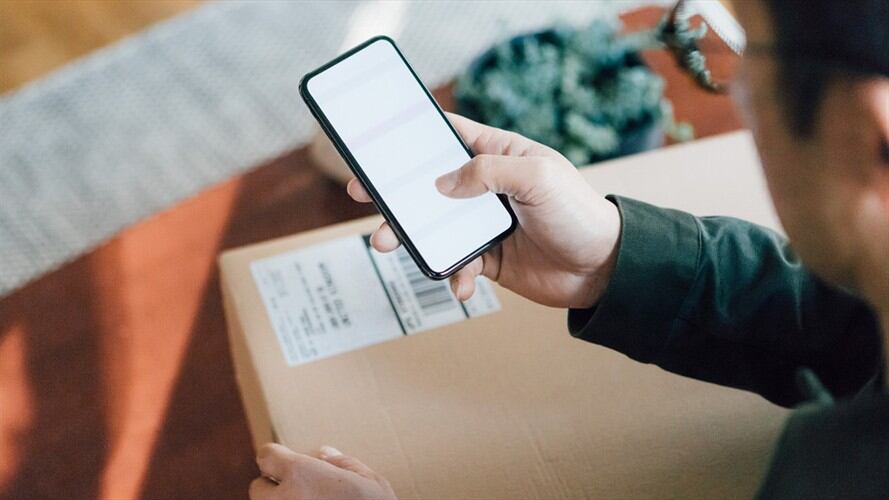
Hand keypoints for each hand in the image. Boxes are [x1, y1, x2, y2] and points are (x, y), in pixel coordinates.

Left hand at [250, 444, 395, 499]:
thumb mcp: (372, 481)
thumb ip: (344, 463)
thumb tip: (325, 455)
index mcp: (301, 474)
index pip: (267, 455)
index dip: (278, 456)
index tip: (287, 460)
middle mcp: (284, 499)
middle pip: (258, 486)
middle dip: (275, 486)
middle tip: (299, 489)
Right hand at [346, 113, 620, 308]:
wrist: (604, 269)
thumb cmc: (579, 213)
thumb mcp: (538, 177)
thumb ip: (488, 173)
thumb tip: (441, 184)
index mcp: (501, 155)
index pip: (452, 136)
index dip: (417, 135)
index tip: (381, 139)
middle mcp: (488, 188)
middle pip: (430, 184)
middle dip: (396, 191)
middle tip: (363, 195)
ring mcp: (485, 224)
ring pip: (435, 226)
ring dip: (410, 236)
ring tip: (386, 244)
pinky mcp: (489, 258)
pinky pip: (457, 263)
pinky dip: (454, 275)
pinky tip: (463, 284)